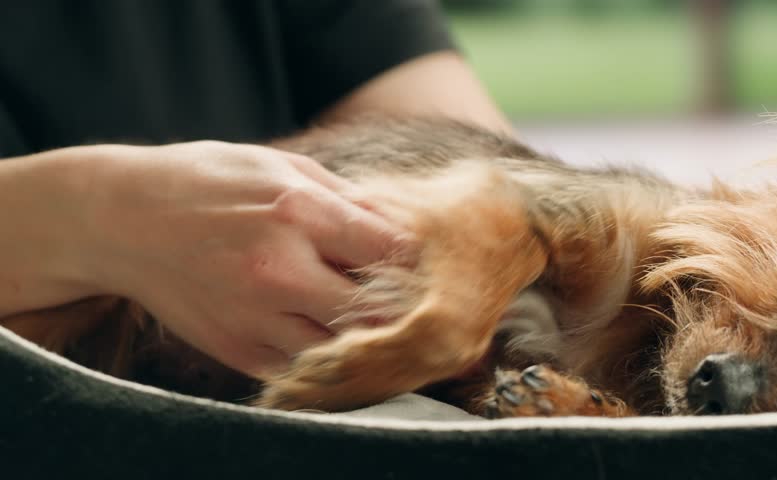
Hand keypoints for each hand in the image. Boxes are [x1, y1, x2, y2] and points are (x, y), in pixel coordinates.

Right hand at [80, 141, 407, 376]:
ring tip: (356, 314)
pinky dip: (319, 354)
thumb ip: (342, 198)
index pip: (390, 249)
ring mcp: (255, 316)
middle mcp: (280, 270)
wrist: (121, 221)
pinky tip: (316, 330)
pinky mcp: (235, 349)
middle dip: (395, 302)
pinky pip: (301, 367)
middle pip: (376, 309)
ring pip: (343, 348)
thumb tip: (395, 226)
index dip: (410, 256)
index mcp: (296, 212)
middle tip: (392, 292)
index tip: (404, 256)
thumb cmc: (205, 182)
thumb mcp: (278, 165)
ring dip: (360, 335)